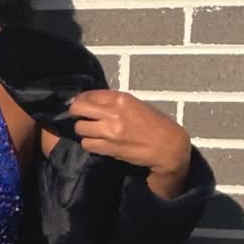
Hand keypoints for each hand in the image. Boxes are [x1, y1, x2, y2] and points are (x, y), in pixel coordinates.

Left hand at [67, 89, 191, 196]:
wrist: (167, 146)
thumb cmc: (155, 124)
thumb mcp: (135, 105)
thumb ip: (114, 103)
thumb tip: (93, 103)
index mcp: (121, 98)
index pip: (88, 95)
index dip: (81, 100)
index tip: (81, 104)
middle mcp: (113, 113)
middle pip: (78, 109)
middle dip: (76, 113)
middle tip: (80, 117)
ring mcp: (109, 132)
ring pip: (80, 128)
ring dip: (83, 130)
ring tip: (91, 131)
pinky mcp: (109, 148)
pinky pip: (87, 144)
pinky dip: (89, 143)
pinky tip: (97, 142)